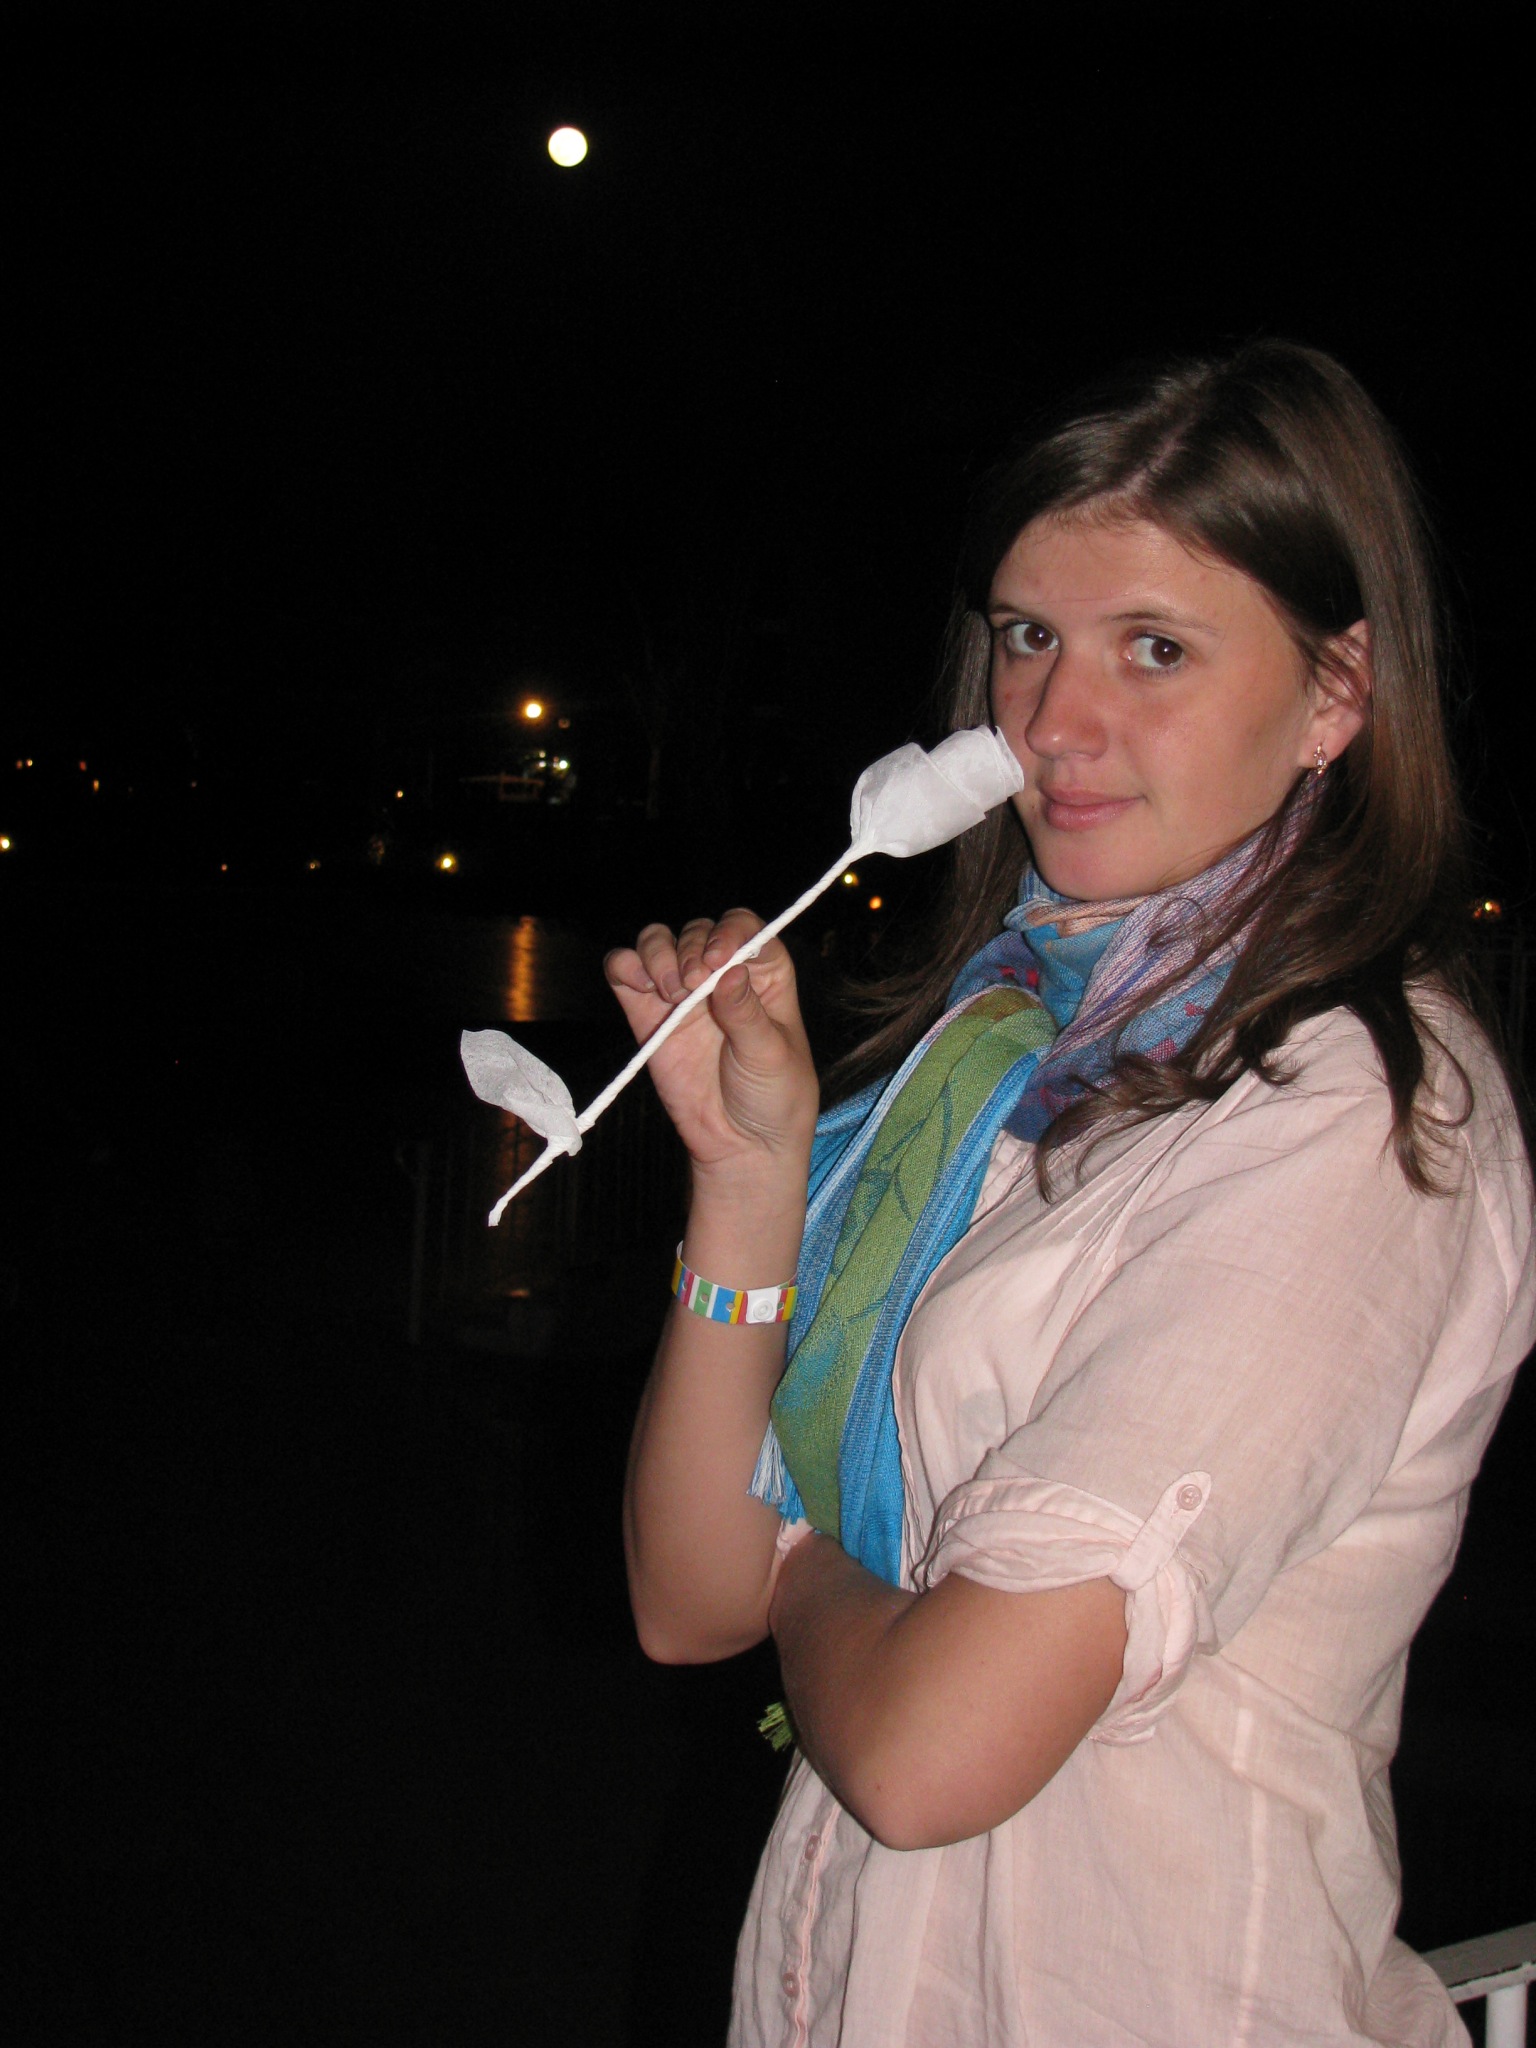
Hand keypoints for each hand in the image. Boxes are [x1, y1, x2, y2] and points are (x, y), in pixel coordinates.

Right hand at [604, 910, 818, 1182]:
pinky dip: (624, 966)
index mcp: (763, 973)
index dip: (728, 933)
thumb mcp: (771, 1056)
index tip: (718, 961)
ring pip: (658, 942)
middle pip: (697, 930)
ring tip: (671, 993)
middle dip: (691, 948)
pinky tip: (640, 987)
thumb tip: (728, 971)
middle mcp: (721, 974)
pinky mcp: (647, 1014)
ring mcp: (681, 992)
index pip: (743, 927)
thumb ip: (746, 1013)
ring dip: (658, 954)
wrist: (741, 1145)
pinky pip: (624, 971)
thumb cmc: (773, 1097)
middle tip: (693, 987)